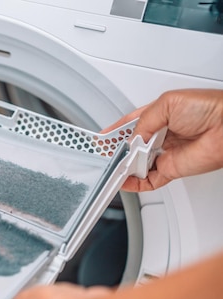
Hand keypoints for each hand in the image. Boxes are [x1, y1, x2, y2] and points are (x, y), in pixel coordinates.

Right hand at [102, 89, 222, 191]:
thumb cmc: (209, 108)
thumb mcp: (167, 103)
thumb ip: (144, 121)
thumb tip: (132, 139)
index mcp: (159, 115)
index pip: (130, 124)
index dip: (115, 131)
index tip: (101, 138)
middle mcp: (161, 135)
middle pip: (132, 146)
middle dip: (118, 150)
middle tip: (105, 154)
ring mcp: (165, 153)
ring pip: (137, 164)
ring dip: (124, 167)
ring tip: (113, 167)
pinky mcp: (171, 169)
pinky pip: (148, 180)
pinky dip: (135, 184)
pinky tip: (125, 181)